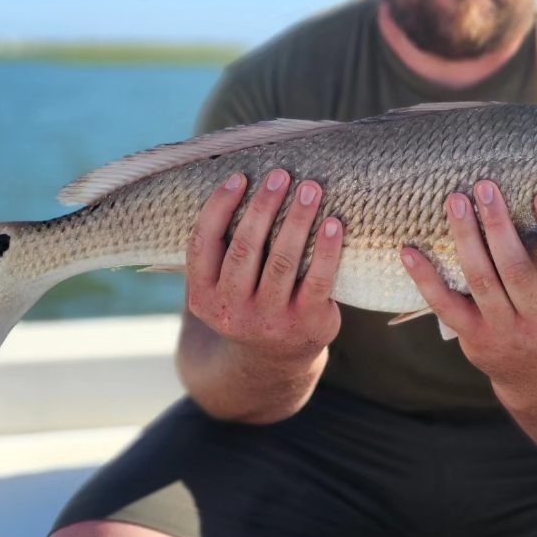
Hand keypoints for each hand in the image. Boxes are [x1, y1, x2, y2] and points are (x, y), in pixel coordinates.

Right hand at [185, 169, 342, 363]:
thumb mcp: (220, 286)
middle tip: (280, 175)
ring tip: (310, 188)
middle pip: (245, 248)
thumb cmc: (247, 300)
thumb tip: (236, 182)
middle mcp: (232, 311)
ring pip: (283, 261)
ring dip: (297, 219)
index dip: (219, 206)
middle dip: (263, 206)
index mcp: (203, 297)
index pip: (203, 243)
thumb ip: (220, 249)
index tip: (239, 177)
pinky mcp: (307, 323)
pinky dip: (327, 250)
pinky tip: (333, 223)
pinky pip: (318, 280)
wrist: (273, 361)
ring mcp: (270, 320)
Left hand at [401, 180, 536, 401]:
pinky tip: (410, 251)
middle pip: (519, 269)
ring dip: (466, 237)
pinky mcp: (475, 339)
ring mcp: (507, 332)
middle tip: (485, 187)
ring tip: (456, 201)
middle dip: (499, 225)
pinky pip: (446, 305)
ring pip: (482, 281)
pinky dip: (426, 278)